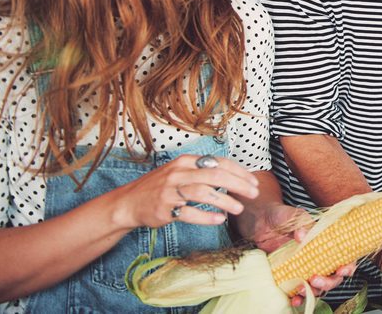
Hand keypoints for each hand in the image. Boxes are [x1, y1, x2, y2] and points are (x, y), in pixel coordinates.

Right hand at [106, 154, 259, 229]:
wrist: (128, 203)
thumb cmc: (160, 188)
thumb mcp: (180, 172)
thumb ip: (202, 172)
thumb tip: (234, 176)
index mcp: (185, 161)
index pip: (219, 163)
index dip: (239, 172)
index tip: (253, 182)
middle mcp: (178, 173)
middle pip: (215, 175)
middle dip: (238, 184)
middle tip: (253, 193)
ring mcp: (170, 191)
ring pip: (203, 193)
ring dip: (225, 201)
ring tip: (239, 208)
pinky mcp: (164, 209)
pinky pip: (188, 213)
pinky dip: (206, 217)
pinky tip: (219, 219)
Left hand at [245, 203, 356, 306]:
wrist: (261, 220)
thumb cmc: (283, 215)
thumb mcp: (294, 216)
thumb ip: (301, 224)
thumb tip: (303, 236)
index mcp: (326, 243)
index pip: (344, 258)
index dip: (347, 266)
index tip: (341, 269)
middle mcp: (319, 258)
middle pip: (332, 277)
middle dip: (327, 283)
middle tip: (315, 280)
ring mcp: (305, 268)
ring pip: (317, 287)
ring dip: (313, 292)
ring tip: (302, 289)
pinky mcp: (290, 275)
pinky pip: (297, 291)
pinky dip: (298, 298)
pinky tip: (294, 299)